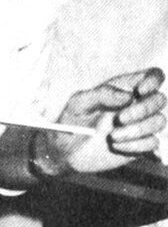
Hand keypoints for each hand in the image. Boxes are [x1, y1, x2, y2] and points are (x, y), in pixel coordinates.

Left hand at [39, 67, 166, 174]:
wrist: (66, 150)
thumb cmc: (71, 120)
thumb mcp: (79, 103)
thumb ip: (101, 94)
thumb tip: (128, 95)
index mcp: (123, 89)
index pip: (152, 76)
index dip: (153, 80)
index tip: (140, 91)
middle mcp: (136, 105)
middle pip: (159, 99)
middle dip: (143, 109)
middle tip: (119, 119)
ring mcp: (140, 125)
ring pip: (159, 121)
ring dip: (138, 129)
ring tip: (113, 136)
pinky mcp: (141, 144)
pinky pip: (154, 142)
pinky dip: (137, 145)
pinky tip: (117, 146)